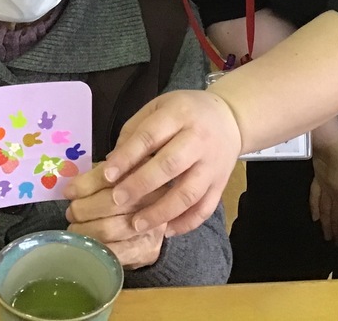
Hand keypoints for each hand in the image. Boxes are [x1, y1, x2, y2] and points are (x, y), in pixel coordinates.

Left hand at [64, 90, 240, 237]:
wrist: (229, 119)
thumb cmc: (186, 112)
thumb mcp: (159, 107)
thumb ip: (135, 131)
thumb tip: (112, 162)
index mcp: (179, 115)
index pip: (150, 136)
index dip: (127, 157)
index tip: (107, 175)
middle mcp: (199, 139)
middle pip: (169, 165)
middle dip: (140, 185)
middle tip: (116, 200)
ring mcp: (212, 164)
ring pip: (188, 193)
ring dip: (161, 212)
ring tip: (137, 224)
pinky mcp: (221, 184)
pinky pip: (205, 209)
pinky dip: (186, 224)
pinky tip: (165, 230)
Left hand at [66, 163, 169, 268]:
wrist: (156, 218)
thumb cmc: (128, 190)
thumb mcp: (116, 173)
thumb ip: (97, 176)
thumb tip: (71, 189)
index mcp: (146, 169)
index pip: (112, 175)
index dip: (86, 185)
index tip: (69, 192)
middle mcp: (155, 195)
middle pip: (111, 202)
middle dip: (83, 209)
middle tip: (71, 212)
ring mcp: (154, 225)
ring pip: (108, 228)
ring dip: (84, 229)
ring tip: (75, 228)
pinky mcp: (148, 250)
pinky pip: (114, 252)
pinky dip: (95, 248)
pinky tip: (87, 244)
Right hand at [309, 123, 337, 245]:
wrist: (333, 138)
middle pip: (336, 216)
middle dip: (336, 230)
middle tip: (333, 243)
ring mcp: (326, 186)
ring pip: (325, 209)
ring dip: (325, 223)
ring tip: (324, 234)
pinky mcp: (317, 177)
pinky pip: (315, 196)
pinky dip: (314, 207)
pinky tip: (314, 215)